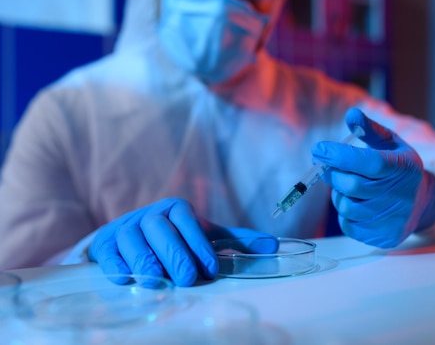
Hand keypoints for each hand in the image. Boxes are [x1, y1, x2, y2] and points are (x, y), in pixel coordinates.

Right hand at [89, 198, 277, 285]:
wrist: (128, 238)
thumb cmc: (174, 238)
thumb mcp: (204, 236)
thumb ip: (236, 241)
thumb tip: (273, 246)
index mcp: (175, 209)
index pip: (187, 222)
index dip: (199, 244)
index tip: (210, 268)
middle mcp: (149, 215)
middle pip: (160, 230)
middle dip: (176, 255)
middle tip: (189, 279)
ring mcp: (124, 229)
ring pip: (133, 241)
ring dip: (147, 262)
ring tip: (161, 282)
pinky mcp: (104, 246)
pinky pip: (110, 255)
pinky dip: (119, 267)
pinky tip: (129, 279)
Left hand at [312, 107, 434, 247]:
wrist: (422, 204)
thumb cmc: (400, 168)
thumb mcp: (391, 144)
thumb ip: (370, 130)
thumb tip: (351, 114)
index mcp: (403, 168)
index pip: (369, 163)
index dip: (340, 156)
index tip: (318, 149)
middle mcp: (400, 195)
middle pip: (352, 186)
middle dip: (331, 174)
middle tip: (324, 165)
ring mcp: (392, 219)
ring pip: (346, 207)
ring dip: (338, 194)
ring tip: (346, 185)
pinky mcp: (383, 237)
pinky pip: (349, 226)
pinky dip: (345, 213)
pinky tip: (355, 202)